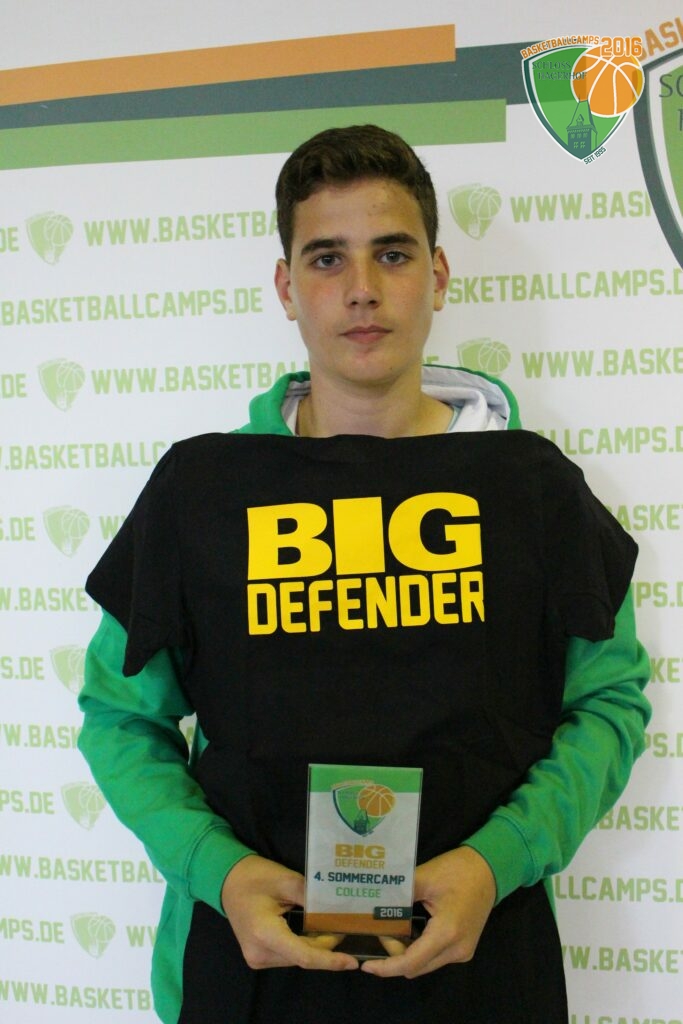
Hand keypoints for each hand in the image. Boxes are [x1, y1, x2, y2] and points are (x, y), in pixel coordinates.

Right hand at [220, 854, 358, 971]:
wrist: (228, 881)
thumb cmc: (255, 876)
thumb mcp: (287, 880)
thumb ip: (312, 898)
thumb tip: (338, 911)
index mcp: (265, 934)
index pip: (304, 955)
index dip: (330, 961)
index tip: (353, 962)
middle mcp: (260, 953)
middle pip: (303, 956)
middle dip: (326, 945)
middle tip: (344, 926)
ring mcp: (258, 958)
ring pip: (297, 957)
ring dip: (315, 945)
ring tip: (330, 925)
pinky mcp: (259, 956)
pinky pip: (289, 954)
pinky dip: (304, 944)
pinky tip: (314, 930)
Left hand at [361, 846, 495, 978]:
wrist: (489, 868)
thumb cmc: (457, 870)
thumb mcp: (423, 878)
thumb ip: (398, 896)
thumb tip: (372, 906)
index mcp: (446, 933)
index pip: (410, 962)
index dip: (386, 967)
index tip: (366, 965)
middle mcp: (456, 950)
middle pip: (416, 967)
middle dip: (394, 956)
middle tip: (382, 931)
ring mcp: (462, 952)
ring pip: (425, 964)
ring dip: (406, 953)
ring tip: (393, 930)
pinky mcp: (464, 948)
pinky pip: (435, 957)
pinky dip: (419, 950)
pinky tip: (410, 930)